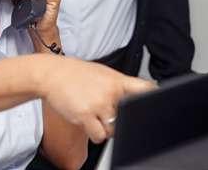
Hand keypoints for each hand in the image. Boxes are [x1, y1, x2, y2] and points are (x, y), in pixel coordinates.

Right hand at [36, 55, 155, 142]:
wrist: (50, 74)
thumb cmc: (74, 73)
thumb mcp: (101, 72)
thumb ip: (119, 85)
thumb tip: (140, 95)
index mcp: (116, 79)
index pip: (145, 88)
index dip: (154, 98)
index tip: (157, 104)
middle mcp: (110, 92)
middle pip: (130, 116)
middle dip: (119, 117)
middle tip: (105, 109)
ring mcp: (98, 104)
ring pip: (114, 129)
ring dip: (105, 127)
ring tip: (93, 114)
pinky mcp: (85, 116)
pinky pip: (99, 136)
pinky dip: (94, 133)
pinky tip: (86, 121)